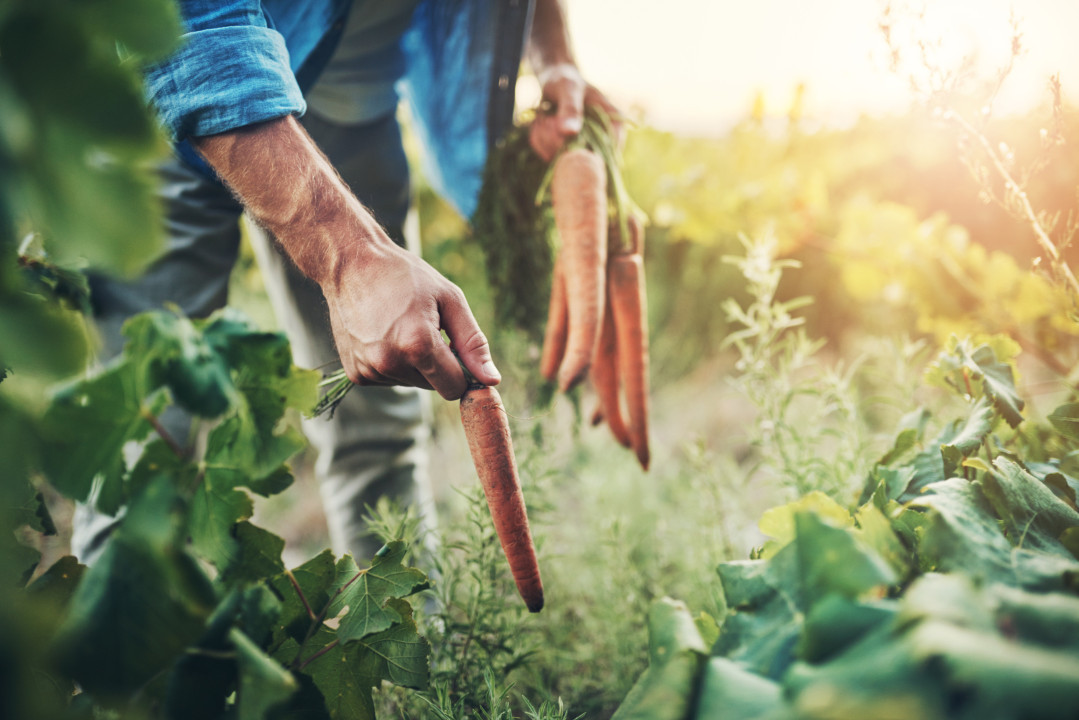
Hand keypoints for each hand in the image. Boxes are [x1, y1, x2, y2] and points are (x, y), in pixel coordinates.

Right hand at [323, 239, 499, 399]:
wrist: (351, 264)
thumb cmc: (406, 276)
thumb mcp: (449, 300)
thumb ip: (473, 344)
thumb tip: (492, 382)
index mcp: (418, 345)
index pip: (455, 387)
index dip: (463, 372)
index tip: (457, 350)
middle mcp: (391, 363)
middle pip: (434, 387)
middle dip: (438, 365)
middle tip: (424, 328)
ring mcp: (370, 370)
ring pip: (412, 383)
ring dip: (414, 364)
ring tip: (399, 327)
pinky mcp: (356, 374)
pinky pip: (390, 380)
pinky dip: (393, 364)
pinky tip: (383, 335)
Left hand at [529, 63, 623, 161]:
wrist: (554, 82)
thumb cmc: (566, 81)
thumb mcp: (568, 88)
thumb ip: (570, 108)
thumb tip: (568, 132)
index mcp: (614, 126)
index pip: (606, 153)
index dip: (582, 149)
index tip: (561, 131)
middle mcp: (603, 143)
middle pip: (583, 161)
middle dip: (558, 144)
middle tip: (547, 120)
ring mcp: (586, 150)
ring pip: (565, 163)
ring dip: (546, 143)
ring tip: (544, 119)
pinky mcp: (568, 154)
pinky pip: (551, 159)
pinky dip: (541, 144)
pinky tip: (541, 126)